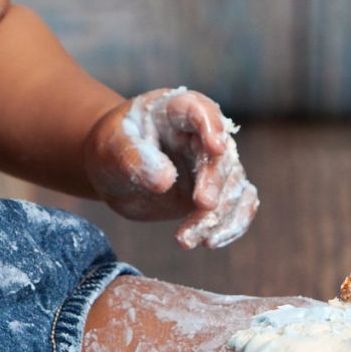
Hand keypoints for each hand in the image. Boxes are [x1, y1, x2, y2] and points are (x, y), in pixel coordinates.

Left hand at [84, 87, 259, 247]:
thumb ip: (136, 159)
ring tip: (186, 241)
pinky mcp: (215, 191)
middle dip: (215, 181)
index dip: (211, 126)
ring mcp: (211, 164)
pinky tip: (211, 241)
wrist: (112, 169)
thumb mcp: (113, 148)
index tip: (215, 147)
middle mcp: (201, 135)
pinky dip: (233, 224)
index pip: (199, 110)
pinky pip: (238, 205)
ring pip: (233, 185)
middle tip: (203, 205)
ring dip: (217, 215)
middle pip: (222, 155)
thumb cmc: (112, 148)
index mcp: (175, 110)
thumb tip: (166, 180)